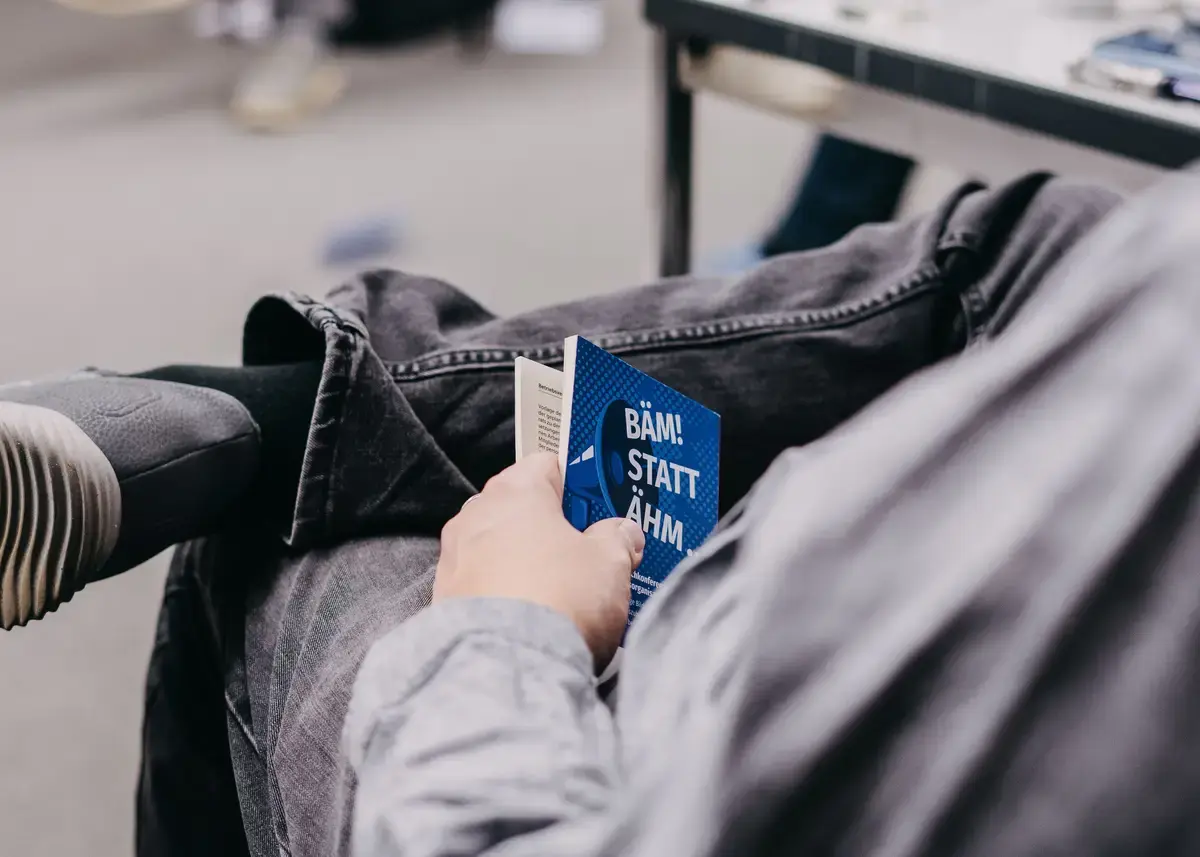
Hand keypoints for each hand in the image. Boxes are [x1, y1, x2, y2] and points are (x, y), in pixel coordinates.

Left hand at [433, 452, 644, 666]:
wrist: (506, 667)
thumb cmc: (558, 600)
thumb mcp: (610, 562)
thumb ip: (618, 538)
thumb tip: (622, 533)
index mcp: (517, 491)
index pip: (548, 464)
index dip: (578, 483)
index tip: (599, 507)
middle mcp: (477, 515)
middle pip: (522, 507)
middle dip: (553, 526)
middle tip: (588, 553)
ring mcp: (455, 557)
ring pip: (499, 546)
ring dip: (526, 561)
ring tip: (561, 593)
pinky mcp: (445, 598)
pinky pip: (483, 582)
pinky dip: (504, 592)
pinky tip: (532, 617)